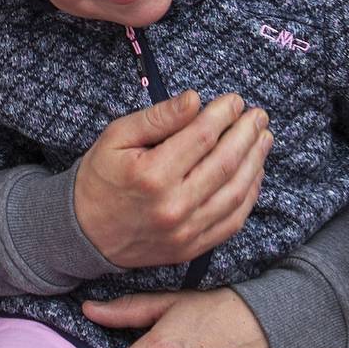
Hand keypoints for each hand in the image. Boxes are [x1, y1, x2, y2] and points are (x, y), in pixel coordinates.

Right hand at [75, 90, 270, 267]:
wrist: (85, 232)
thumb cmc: (100, 177)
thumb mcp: (116, 137)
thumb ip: (157, 118)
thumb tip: (194, 99)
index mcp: (152, 174)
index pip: (201, 138)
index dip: (223, 115)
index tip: (235, 100)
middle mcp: (174, 206)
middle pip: (225, 164)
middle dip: (247, 135)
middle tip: (259, 115)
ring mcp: (186, 231)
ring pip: (235, 193)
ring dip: (256, 163)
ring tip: (264, 139)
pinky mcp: (193, 248)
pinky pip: (232, 221)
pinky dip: (249, 196)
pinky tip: (254, 174)